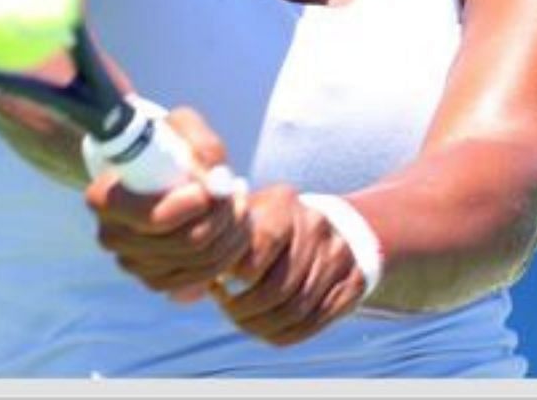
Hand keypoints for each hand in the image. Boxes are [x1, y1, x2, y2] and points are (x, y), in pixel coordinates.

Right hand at [85, 106, 249, 302]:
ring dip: (233, 231)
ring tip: (239, 201)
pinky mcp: (156, 280)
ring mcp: (133, 263)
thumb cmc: (168, 144)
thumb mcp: (181, 127)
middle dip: (225, 215)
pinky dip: (228, 252)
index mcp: (104, 199)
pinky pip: (202, 277)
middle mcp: (112, 237)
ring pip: (201, 262)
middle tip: (238, 188)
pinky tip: (234, 226)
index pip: (156, 219)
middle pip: (187, 243)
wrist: (155, 169)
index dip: (196, 205)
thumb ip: (200, 143)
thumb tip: (216, 178)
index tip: (216, 182)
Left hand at [213, 186, 369, 345]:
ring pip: (297, 310)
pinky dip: (286, 332)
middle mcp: (317, 225)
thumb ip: (218, 247)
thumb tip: (182, 293)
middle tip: (229, 310)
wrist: (333, 224)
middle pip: (279, 288)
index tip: (219, 287)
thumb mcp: (245, 219)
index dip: (237, 278)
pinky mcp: (354, 281)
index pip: (261, 248)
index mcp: (284, 203)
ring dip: (262, 326)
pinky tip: (268, 326)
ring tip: (244, 320)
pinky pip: (316, 322)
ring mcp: (340, 254)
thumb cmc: (270, 226)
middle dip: (245, 311)